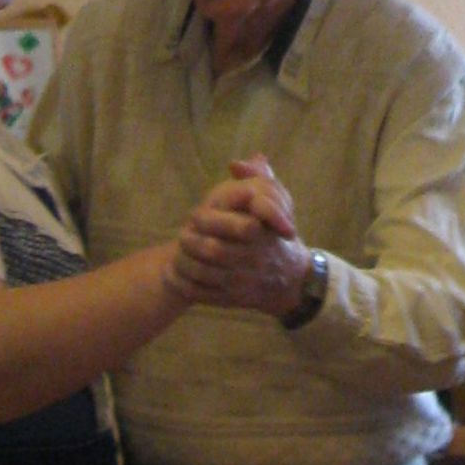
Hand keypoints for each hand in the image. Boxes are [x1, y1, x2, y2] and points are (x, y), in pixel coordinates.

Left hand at [170, 156, 310, 314]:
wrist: (292, 280)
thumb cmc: (276, 236)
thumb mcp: (277, 203)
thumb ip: (258, 180)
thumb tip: (236, 164)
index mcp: (261, 233)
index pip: (231, 226)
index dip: (206, 220)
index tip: (196, 216)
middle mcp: (253, 259)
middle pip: (213, 250)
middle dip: (191, 242)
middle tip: (182, 236)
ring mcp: (242, 281)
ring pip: (204, 273)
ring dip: (184, 263)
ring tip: (176, 255)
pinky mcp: (232, 300)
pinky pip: (201, 293)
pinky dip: (182, 284)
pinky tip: (173, 274)